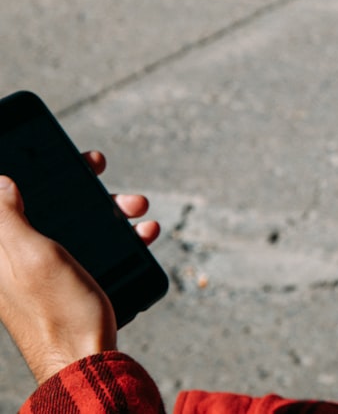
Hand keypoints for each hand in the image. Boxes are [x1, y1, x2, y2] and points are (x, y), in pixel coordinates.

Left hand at [0, 152, 158, 384]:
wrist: (86, 362)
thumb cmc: (57, 313)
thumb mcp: (33, 257)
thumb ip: (9, 219)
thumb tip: (0, 183)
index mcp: (2, 250)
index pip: (8, 197)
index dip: (28, 171)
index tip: (57, 155)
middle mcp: (19, 258)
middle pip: (47, 205)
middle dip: (80, 185)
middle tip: (100, 169)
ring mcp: (45, 272)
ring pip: (78, 224)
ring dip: (110, 210)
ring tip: (136, 207)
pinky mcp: (70, 283)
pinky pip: (95, 248)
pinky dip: (120, 238)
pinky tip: (143, 235)